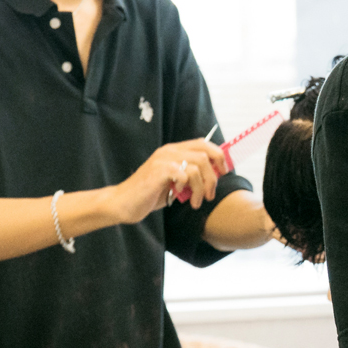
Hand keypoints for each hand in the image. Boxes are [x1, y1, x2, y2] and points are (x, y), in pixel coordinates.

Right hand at [110, 139, 227, 223]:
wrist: (123, 203)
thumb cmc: (150, 194)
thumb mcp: (175, 183)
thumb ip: (191, 176)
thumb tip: (215, 176)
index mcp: (174, 151)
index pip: (204, 144)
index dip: (219, 156)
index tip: (224, 172)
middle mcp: (169, 151)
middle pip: (205, 154)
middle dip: (213, 176)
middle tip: (210, 194)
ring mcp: (163, 159)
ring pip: (197, 167)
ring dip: (201, 188)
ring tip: (195, 202)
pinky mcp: (158, 171)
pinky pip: (184, 174)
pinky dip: (186, 187)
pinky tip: (178, 195)